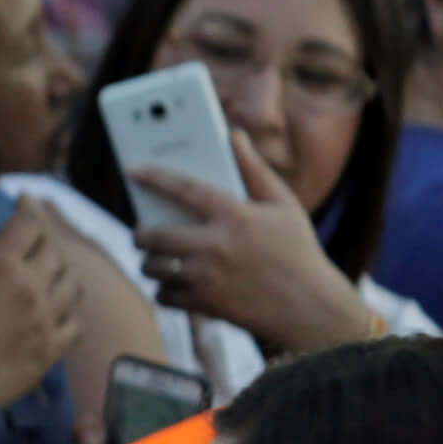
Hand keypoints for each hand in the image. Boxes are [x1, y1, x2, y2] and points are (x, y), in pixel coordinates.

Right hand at [0, 196, 80, 410]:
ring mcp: (48, 317)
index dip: (29, 209)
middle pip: (55, 250)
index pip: (28, 224)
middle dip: (45, 243)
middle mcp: (31, 285)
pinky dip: (69, 317)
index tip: (27, 203)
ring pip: (74, 284)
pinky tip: (59, 318)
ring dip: (63, 277)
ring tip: (54, 279)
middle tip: (37, 244)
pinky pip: (75, 324)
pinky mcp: (53, 347)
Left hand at [130, 132, 374, 355]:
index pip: (185, 189)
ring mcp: (208, 278)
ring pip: (154, 267)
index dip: (155, 176)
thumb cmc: (297, 251)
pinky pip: (163, 295)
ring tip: (159, 258)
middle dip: (140, 233)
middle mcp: (218, 246)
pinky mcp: (204, 304)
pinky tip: (174, 283)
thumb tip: (234, 135)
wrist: (310, 308)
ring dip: (150, 263)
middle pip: (154, 235)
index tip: (132, 169)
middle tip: (142, 232)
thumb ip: (254, 170)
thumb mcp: (285, 206)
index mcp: (237, 217)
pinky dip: (164, 289)